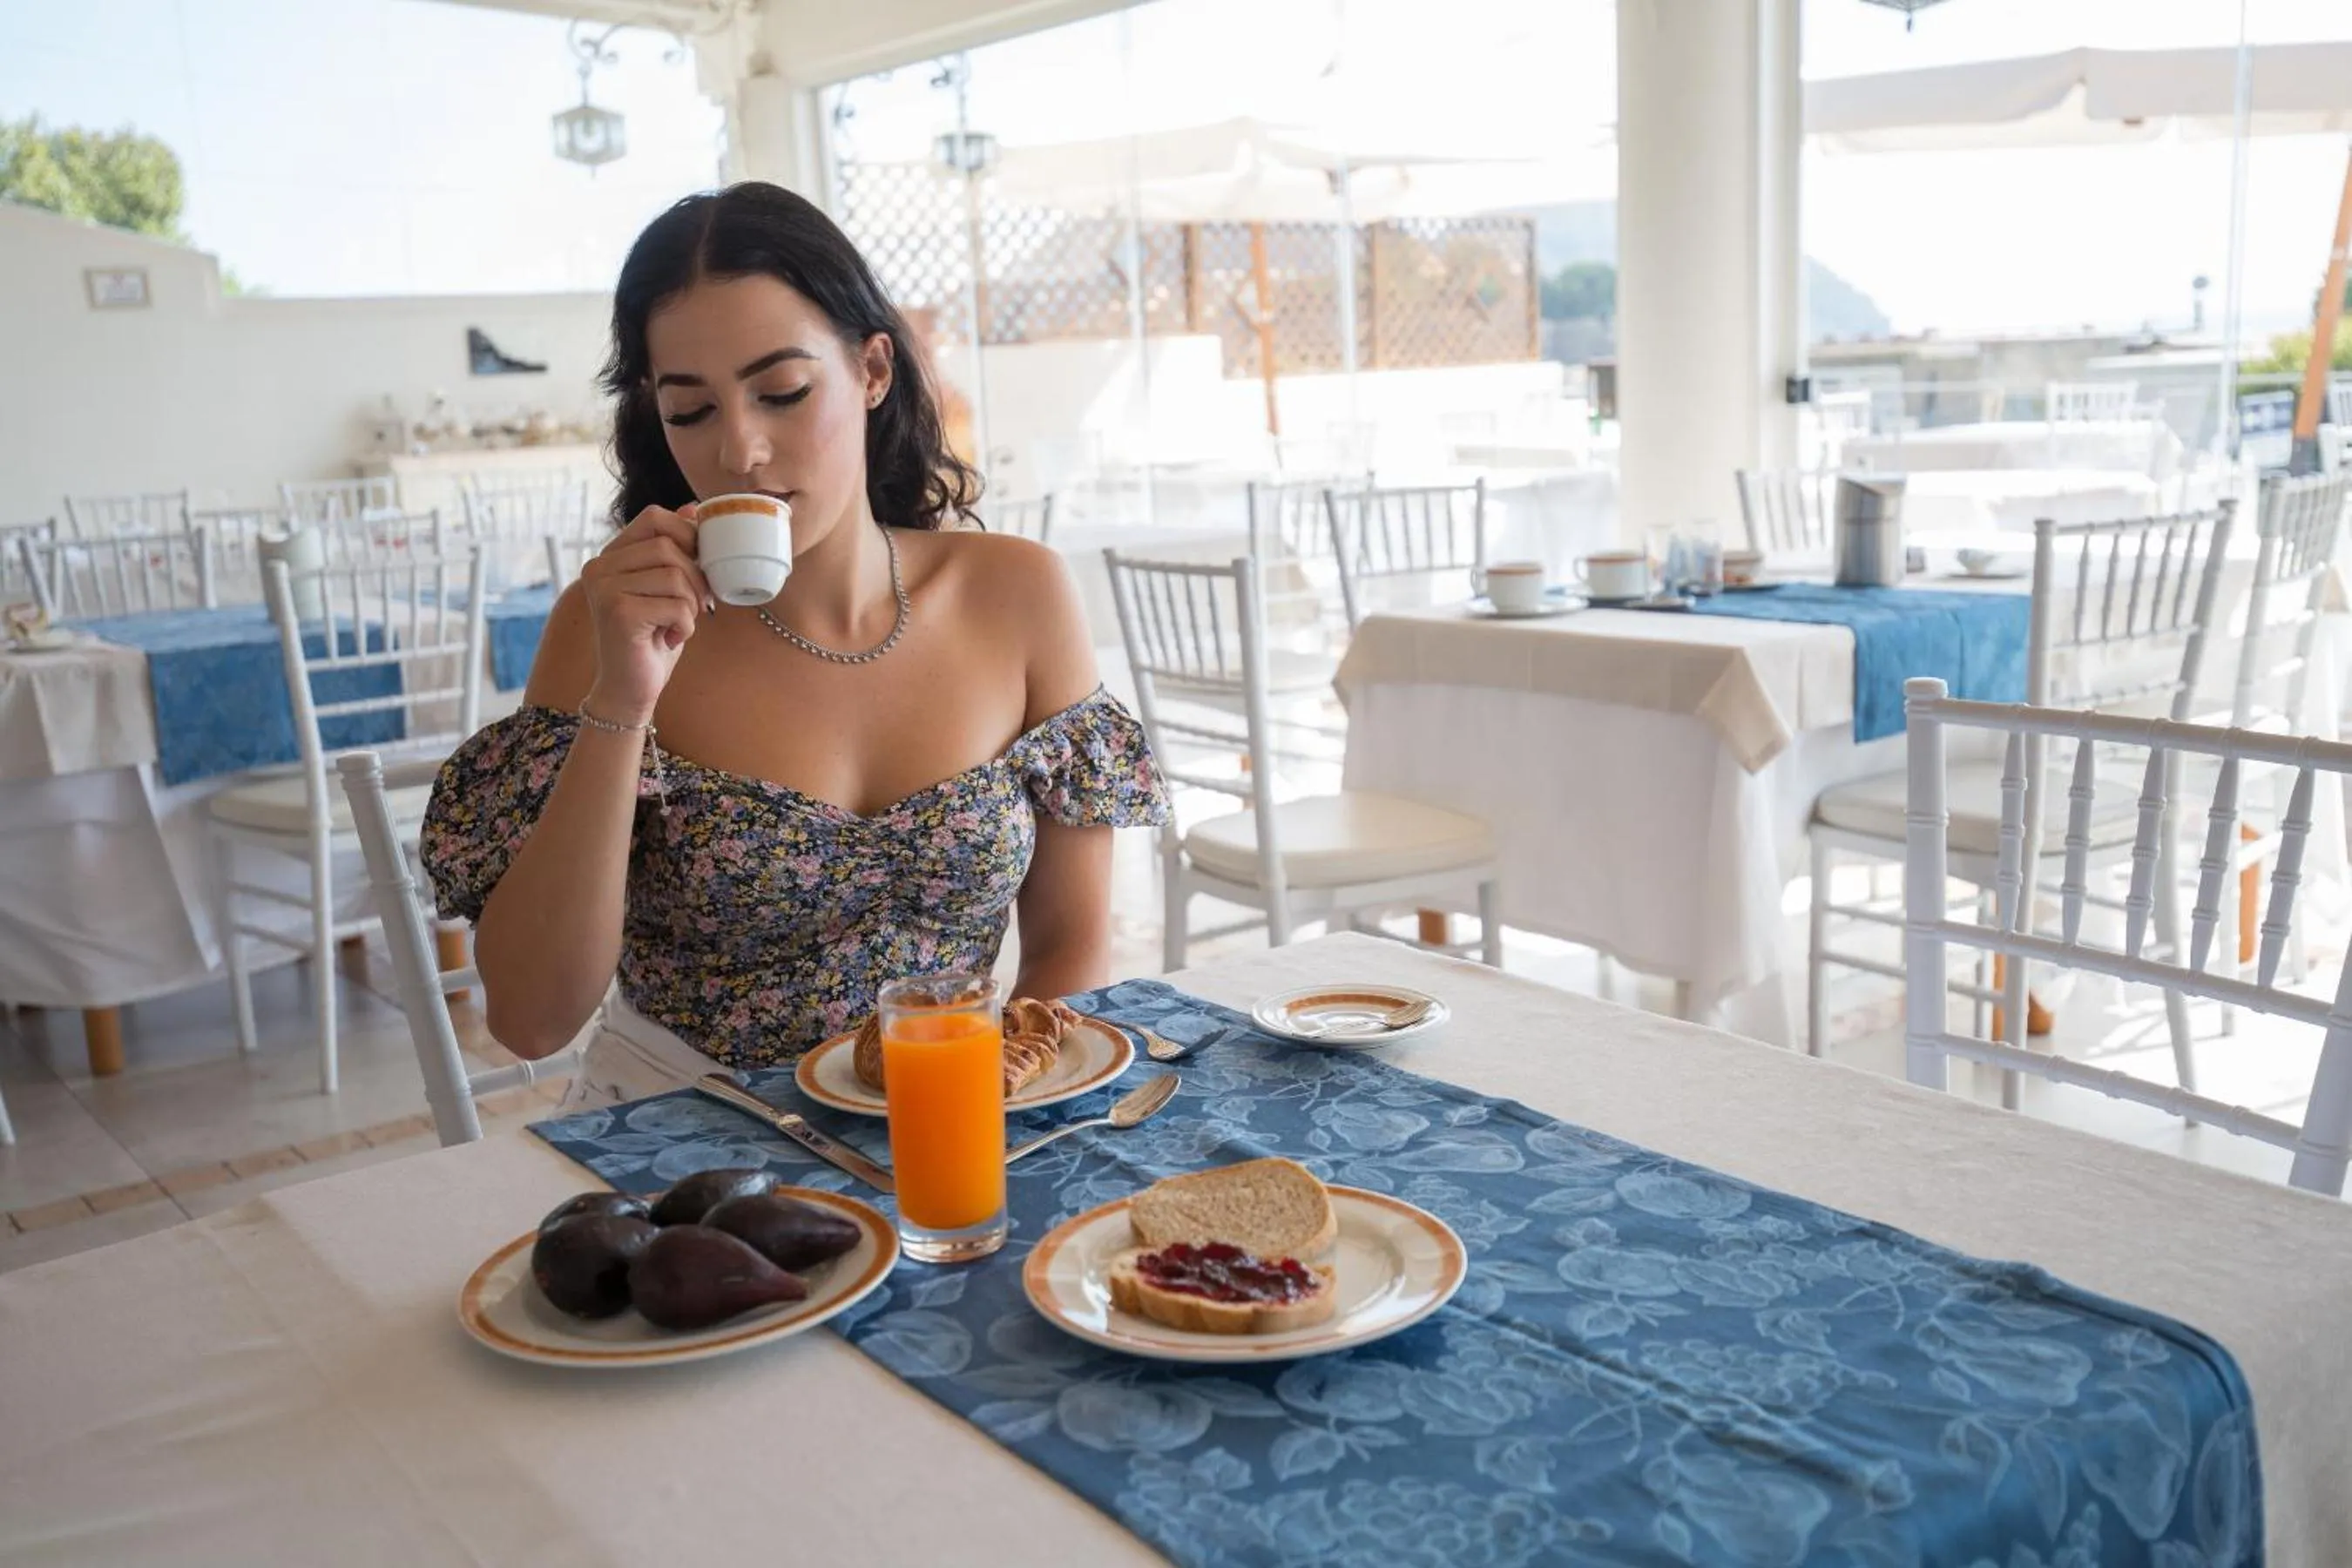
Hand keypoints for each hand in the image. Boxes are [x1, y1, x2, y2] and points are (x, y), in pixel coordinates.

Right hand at [578, 504, 710, 724]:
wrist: (630, 689)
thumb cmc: (653, 638)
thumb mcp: (667, 588)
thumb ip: (673, 550)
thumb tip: (693, 507)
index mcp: (609, 556)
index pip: (654, 518)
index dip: (688, 535)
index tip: (699, 566)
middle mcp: (599, 568)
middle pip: (669, 547)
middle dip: (696, 577)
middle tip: (697, 606)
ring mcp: (604, 589)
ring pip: (676, 576)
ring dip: (692, 605)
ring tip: (679, 624)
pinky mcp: (618, 612)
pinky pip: (676, 605)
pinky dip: (687, 626)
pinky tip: (671, 639)